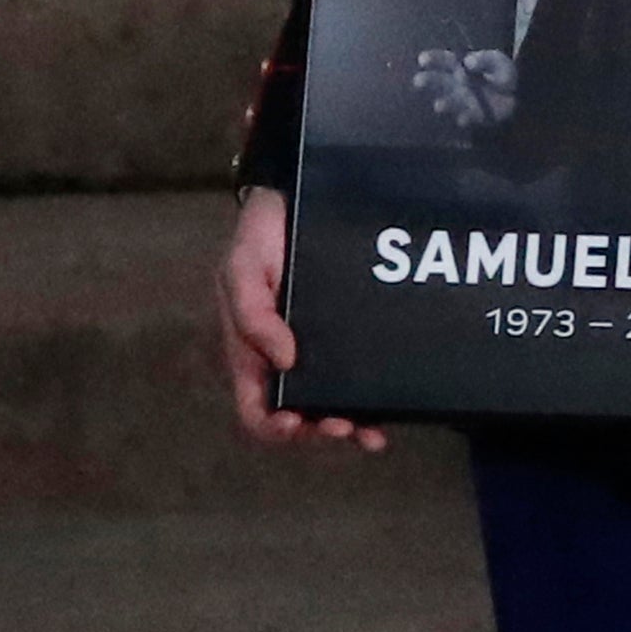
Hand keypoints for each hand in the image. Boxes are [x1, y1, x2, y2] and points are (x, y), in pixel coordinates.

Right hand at [217, 188, 386, 452]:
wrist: (293, 199)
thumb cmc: (258, 237)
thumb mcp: (240, 268)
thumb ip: (252, 313)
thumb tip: (285, 361)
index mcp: (252, 354)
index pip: (256, 409)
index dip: (274, 427)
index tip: (297, 421)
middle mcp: (285, 361)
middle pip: (299, 417)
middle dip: (320, 431)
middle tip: (345, 427)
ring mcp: (317, 350)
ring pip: (331, 404)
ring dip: (350, 425)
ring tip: (371, 432)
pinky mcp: (347, 335)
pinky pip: (359, 375)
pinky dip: (372, 398)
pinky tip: (390, 407)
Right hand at [410, 48, 514, 130]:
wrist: (519, 96)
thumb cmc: (503, 74)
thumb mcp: (498, 61)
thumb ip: (485, 59)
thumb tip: (468, 62)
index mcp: (461, 67)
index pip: (445, 61)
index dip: (433, 59)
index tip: (422, 60)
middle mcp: (457, 84)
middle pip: (440, 82)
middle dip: (428, 81)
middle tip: (418, 81)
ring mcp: (463, 101)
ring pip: (450, 101)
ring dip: (444, 104)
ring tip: (438, 105)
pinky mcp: (473, 116)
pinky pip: (467, 117)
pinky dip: (464, 119)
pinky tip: (462, 119)